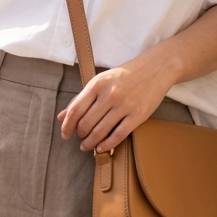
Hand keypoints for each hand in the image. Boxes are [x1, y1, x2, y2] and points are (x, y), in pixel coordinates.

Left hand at [57, 45, 180, 153]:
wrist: (154, 69)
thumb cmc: (124, 76)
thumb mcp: (100, 81)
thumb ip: (80, 98)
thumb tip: (62, 116)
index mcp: (97, 84)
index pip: (75, 110)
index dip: (67, 126)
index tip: (65, 135)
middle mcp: (109, 95)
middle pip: (86, 123)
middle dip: (80, 135)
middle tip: (80, 139)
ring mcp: (124, 106)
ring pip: (100, 132)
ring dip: (90, 143)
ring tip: (87, 146)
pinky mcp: (137, 116)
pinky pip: (118, 136)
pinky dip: (106, 145)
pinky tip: (101, 148)